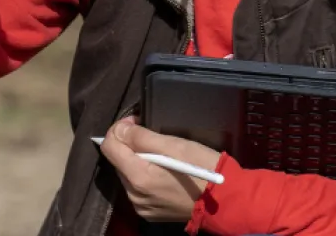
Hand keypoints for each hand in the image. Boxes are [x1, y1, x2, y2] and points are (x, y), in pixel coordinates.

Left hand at [99, 116, 222, 222]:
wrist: (227, 201)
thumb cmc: (203, 168)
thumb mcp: (174, 144)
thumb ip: (141, 137)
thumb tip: (119, 129)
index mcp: (138, 177)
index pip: (109, 147)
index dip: (119, 129)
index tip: (136, 122)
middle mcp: (134, 195)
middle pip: (118, 161)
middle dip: (129, 144)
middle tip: (150, 135)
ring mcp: (142, 207)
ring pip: (127, 175)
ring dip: (137, 161)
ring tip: (160, 154)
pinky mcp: (150, 213)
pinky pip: (138, 189)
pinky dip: (144, 177)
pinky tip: (163, 172)